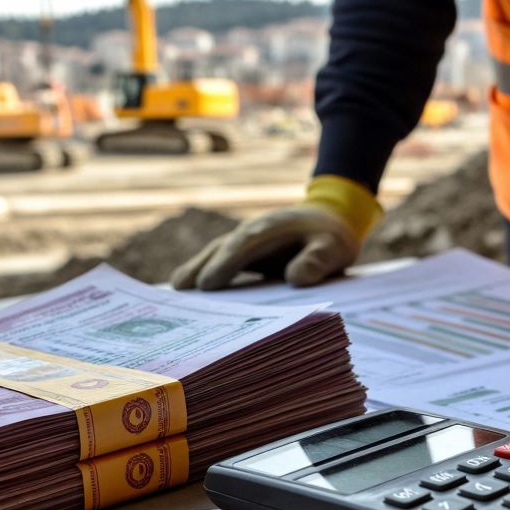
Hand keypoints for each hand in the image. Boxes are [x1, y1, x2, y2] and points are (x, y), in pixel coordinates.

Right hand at [171, 175, 381, 289]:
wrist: (329, 219)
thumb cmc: (331, 238)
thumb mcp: (334, 248)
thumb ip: (317, 261)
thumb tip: (295, 278)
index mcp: (271, 230)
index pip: (243, 247)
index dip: (224, 264)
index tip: (206, 284)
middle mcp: (252, 232)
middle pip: (221, 249)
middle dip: (200, 267)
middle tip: (179, 290)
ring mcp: (245, 240)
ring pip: (215, 253)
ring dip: (195, 268)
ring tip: (175, 290)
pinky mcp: (243, 251)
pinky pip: (220, 260)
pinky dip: (204, 272)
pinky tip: (188, 290)